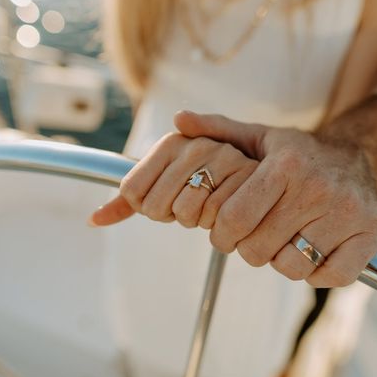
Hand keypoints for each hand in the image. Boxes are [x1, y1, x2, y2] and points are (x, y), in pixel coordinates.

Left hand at [89, 132, 257, 229]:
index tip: (168, 200)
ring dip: (204, 225)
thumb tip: (93, 220)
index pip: (132, 191)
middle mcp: (198, 146)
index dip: (147, 206)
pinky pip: (223, 226)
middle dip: (175, 216)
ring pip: (190, 217)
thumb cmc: (217, 175)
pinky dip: (227, 235)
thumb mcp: (173, 177)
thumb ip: (133, 198)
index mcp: (173, 141)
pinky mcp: (254, 181)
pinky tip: (237, 221)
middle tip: (197, 206)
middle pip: (157, 208)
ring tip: (220, 209)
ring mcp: (228, 161)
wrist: (283, 165)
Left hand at [174, 111, 376, 287]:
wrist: (357, 157)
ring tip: (285, 240)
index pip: (234, 220)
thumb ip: (216, 130)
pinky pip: (329, 276)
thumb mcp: (258, 137)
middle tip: (257, 235)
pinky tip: (313, 250)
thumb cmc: (297, 155)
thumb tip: (178, 119)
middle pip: (258, 249)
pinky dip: (316, 272)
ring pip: (292, 267)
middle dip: (250, 248)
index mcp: (285, 165)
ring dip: (282, 261)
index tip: (226, 232)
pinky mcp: (370, 236)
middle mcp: (318, 188)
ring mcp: (348, 213)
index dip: (222, 234)